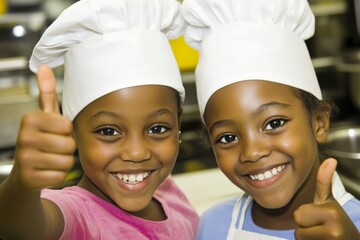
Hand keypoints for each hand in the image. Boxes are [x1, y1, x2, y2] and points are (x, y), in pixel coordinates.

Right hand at [13, 65, 75, 189]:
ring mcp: (24, 159)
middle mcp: (24, 137)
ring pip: (66, 161)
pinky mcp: (29, 179)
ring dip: (63, 162)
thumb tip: (44, 66)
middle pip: (68, 145)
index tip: (55, 133)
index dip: (67, 132)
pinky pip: (60, 176)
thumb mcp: (45, 115)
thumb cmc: (41, 138)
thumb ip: (47, 92)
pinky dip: (58, 175)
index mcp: (30, 119)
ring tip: (51, 158)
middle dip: (67, 148)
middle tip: (54, 148)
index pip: (68, 126)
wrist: (25, 170)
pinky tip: (47, 170)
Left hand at [294, 158, 359, 239]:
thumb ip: (324, 181)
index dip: (305, 217)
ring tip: (321, 235)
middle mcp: (334, 230)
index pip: (298, 215)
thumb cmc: (335, 220)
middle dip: (305, 228)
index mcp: (331, 213)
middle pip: (298, 230)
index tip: (319, 217)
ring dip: (308, 238)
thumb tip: (330, 160)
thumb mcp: (329, 201)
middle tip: (319, 227)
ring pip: (301, 239)